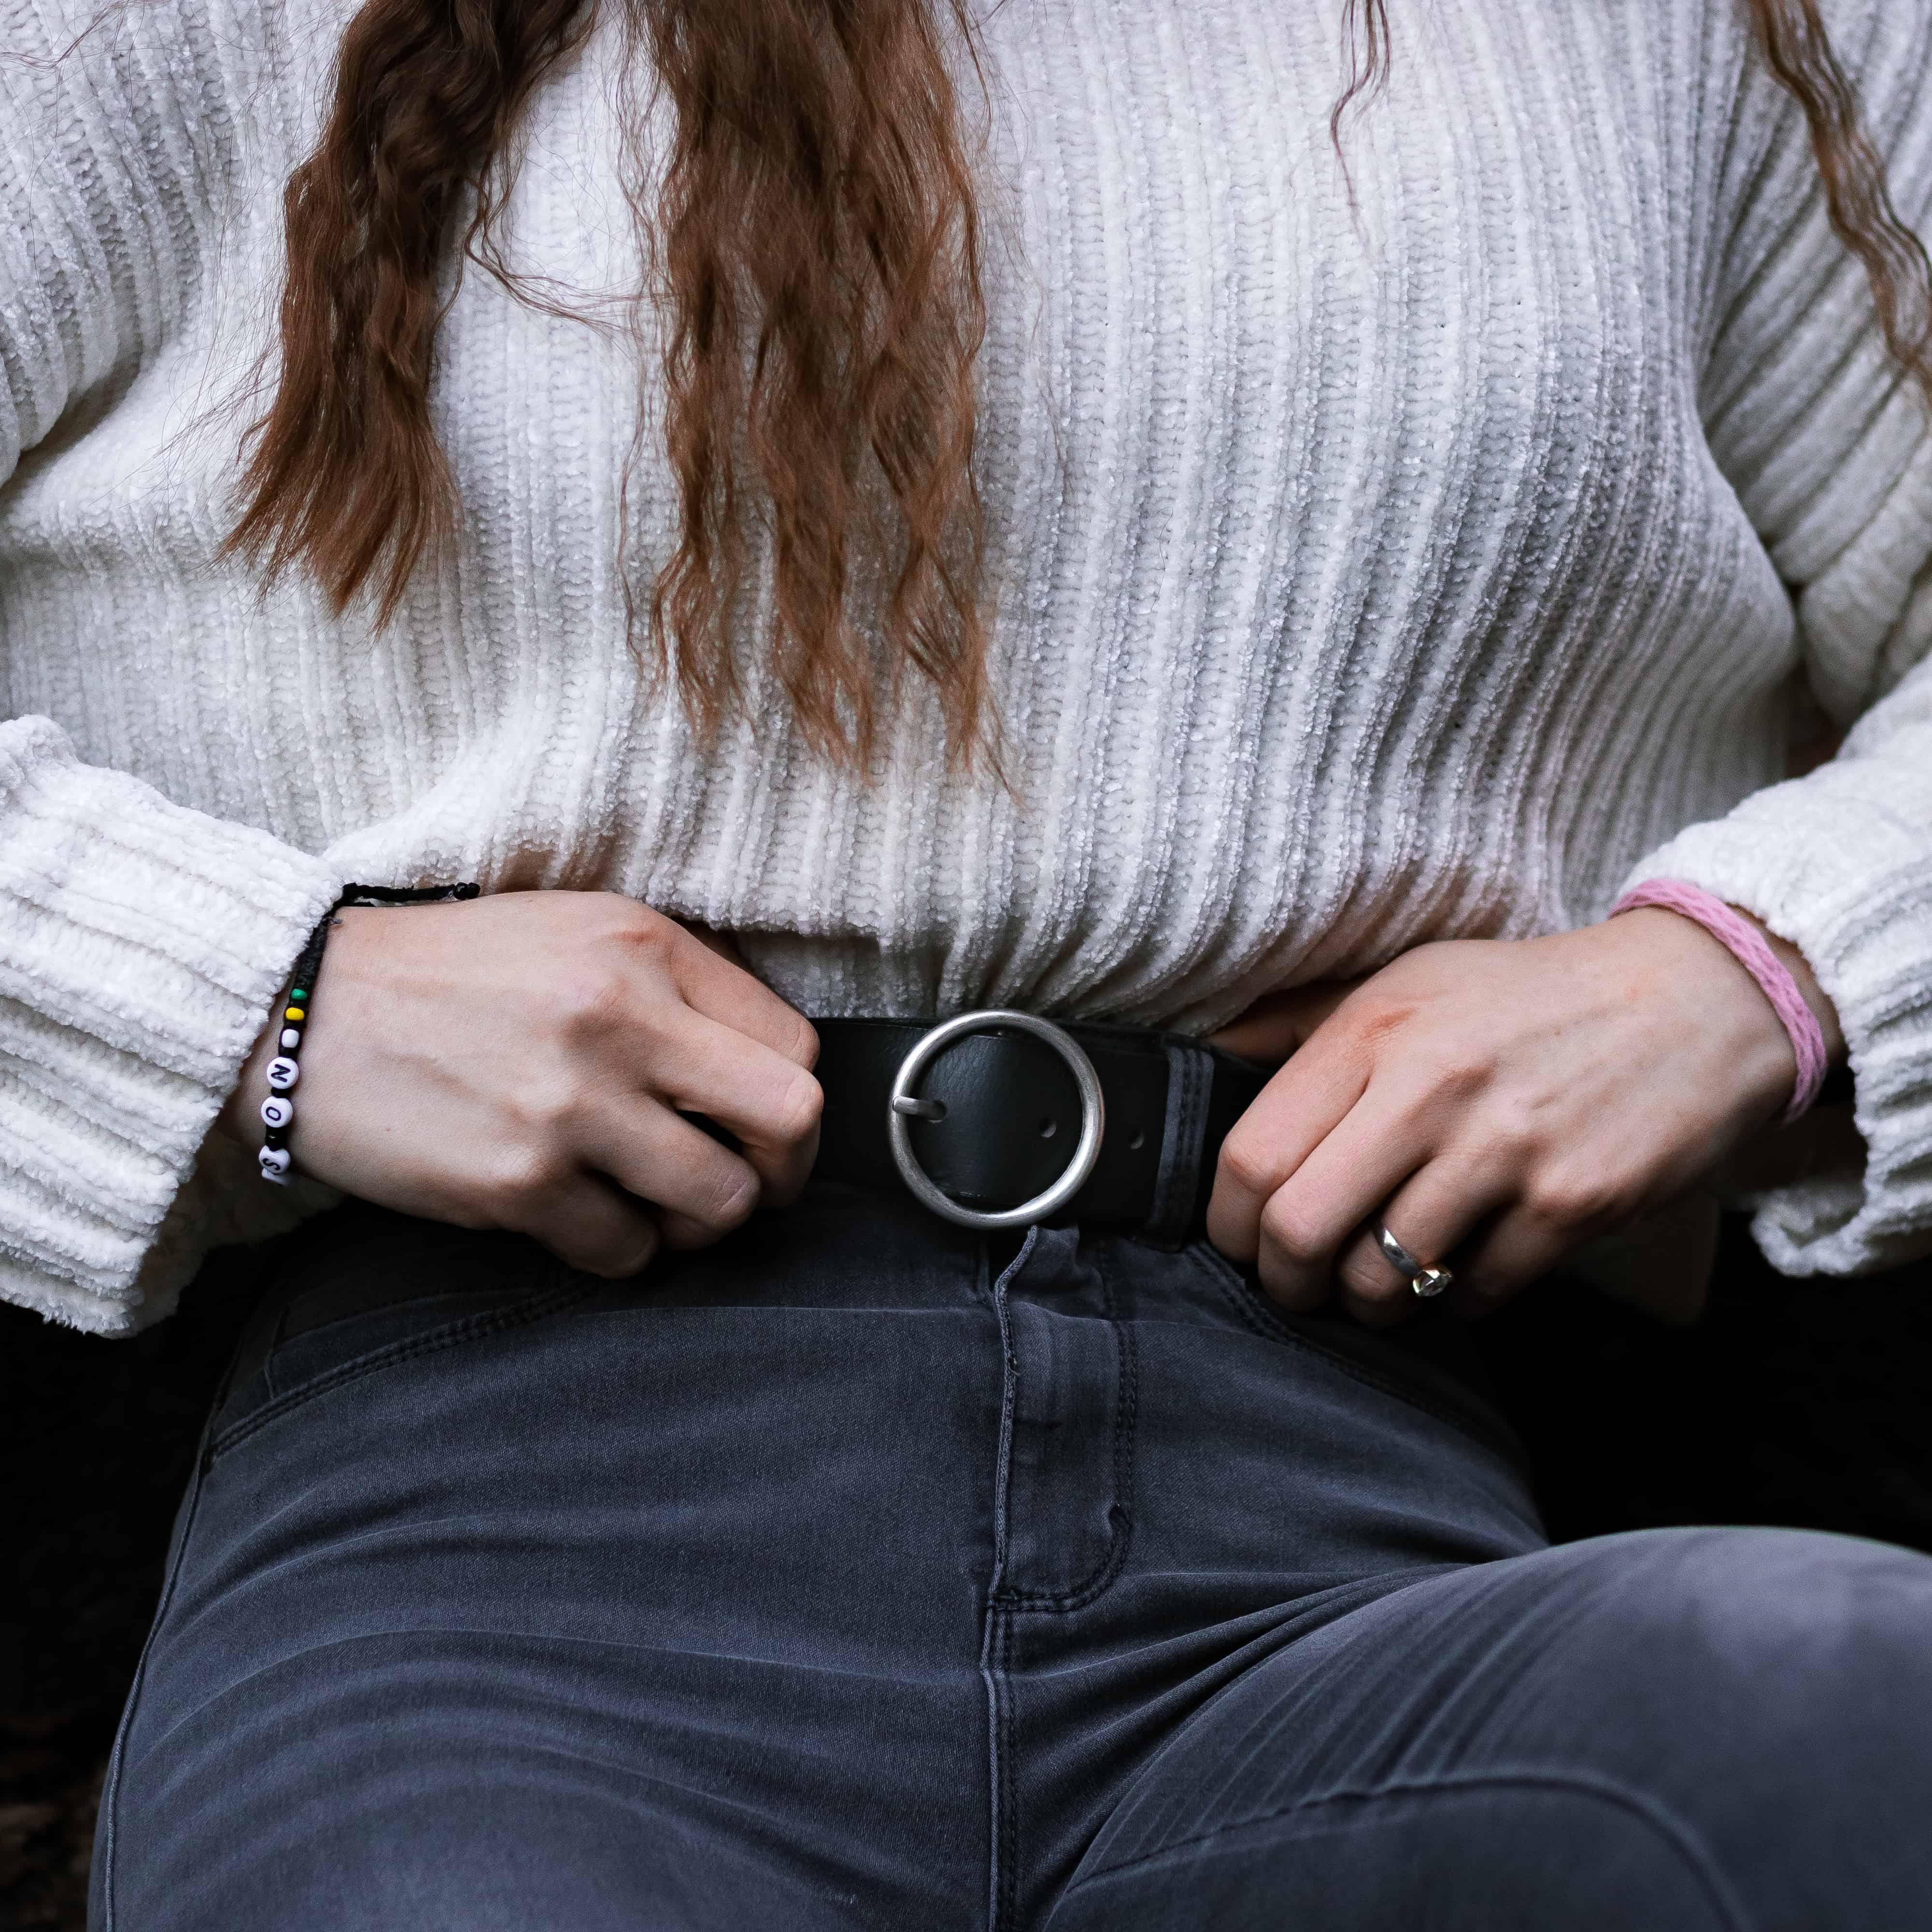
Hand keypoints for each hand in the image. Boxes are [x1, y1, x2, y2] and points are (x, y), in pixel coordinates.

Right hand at [219, 891, 821, 1276]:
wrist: (300, 1013)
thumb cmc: (447, 975)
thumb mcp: (575, 930)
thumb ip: (675, 981)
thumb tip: (759, 1062)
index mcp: (644, 947)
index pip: (794, 1045)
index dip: (789, 1100)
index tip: (761, 1126)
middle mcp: (620, 1020)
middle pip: (788, 1121)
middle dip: (784, 1170)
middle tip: (749, 1182)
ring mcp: (570, 1107)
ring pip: (721, 1204)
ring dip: (702, 1223)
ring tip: (660, 1206)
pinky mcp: (517, 1183)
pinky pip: (626, 1252)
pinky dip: (620, 1249)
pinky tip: (585, 1219)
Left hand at [1204, 909, 1838, 1323]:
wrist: (1696, 1000)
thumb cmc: (1529, 998)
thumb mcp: (1409, 979)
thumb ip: (1302, 1022)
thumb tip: (1206, 1054)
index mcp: (1377, 1031)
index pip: (1253, 1155)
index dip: (1228, 1221)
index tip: (1241, 1238)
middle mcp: (1431, 1088)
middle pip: (1298, 1229)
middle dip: (1283, 1279)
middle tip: (1298, 1284)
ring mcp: (1504, 1151)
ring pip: (1382, 1279)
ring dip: (1370, 1301)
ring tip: (1380, 1283)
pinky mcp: (1571, 1204)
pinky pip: (1472, 1294)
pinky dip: (1455, 1298)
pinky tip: (1464, 1265)